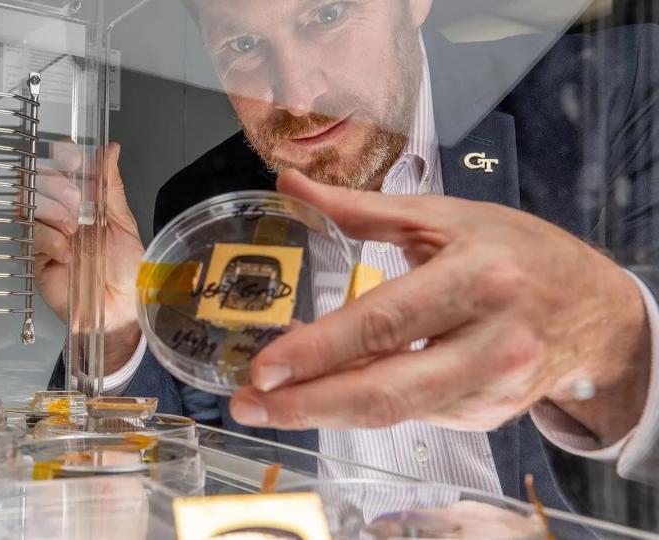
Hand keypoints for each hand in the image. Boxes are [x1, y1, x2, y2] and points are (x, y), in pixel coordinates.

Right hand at [33, 142, 144, 371]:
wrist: (121, 310)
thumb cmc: (127, 269)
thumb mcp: (123, 223)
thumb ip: (111, 186)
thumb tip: (111, 148)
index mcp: (85, 202)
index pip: (64, 169)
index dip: (63, 158)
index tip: (72, 158)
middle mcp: (63, 214)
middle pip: (41, 181)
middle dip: (56, 185)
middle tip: (76, 203)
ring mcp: (48, 235)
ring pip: (32, 205)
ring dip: (53, 211)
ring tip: (74, 230)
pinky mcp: (37, 258)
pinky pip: (33, 236)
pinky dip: (50, 240)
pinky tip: (67, 254)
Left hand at [230, 169, 650, 442]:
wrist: (595, 309)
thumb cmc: (518, 251)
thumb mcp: (445, 216)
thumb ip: (363, 208)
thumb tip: (291, 184)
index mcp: (476, 279)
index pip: (383, 323)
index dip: (319, 351)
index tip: (263, 368)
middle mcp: (490, 342)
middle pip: (386, 390)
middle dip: (307, 405)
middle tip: (248, 405)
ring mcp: (491, 387)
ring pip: (395, 412)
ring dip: (326, 410)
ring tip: (272, 404)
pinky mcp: (488, 415)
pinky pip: (413, 414)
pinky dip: (366, 403)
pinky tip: (330, 392)